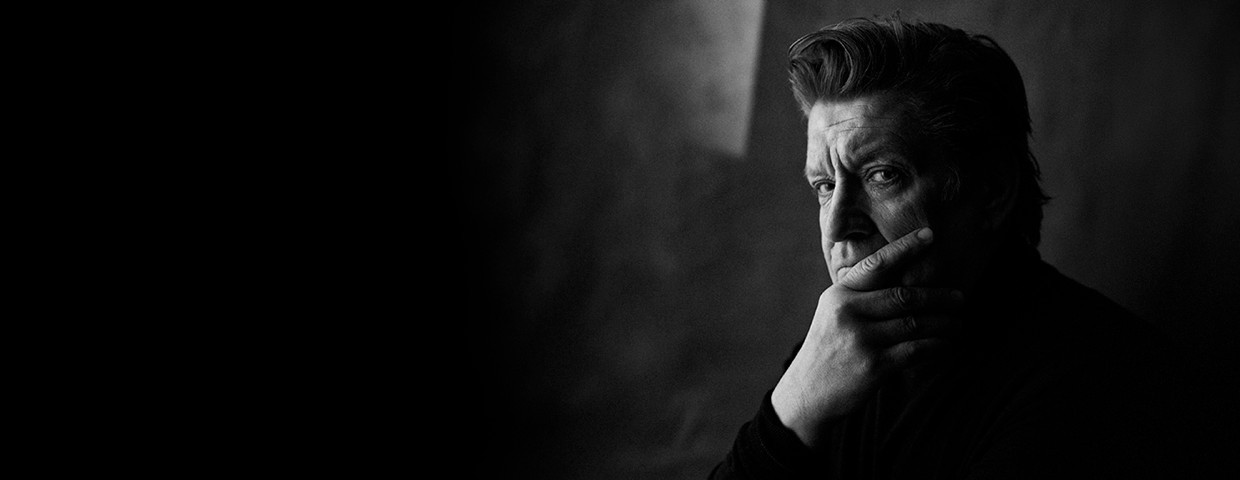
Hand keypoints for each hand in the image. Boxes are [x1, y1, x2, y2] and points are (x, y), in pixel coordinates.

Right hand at [771, 228, 963, 447]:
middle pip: (904, 296)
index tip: (930, 235)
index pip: (876, 265)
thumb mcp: (835, 314)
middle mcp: (848, 312)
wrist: (809, 392)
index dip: (905, 248)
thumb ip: (863, 297)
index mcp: (840, 295)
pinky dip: (937, 347)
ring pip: (914, 323)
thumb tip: (908, 282)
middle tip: (959, 298)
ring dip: (943, 324)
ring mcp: (860, 339)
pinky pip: (916, 350)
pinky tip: (946, 346)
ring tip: (957, 325)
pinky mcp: (873, 365)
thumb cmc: (830, 349)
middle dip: (938, 297)